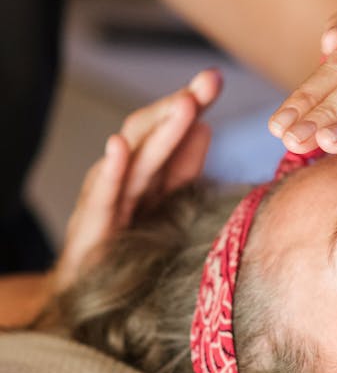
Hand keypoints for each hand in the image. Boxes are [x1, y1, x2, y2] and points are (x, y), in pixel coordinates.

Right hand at [53, 68, 221, 292]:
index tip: (214, 77)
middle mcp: (126, 178)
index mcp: (149, 172)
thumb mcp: (165, 204)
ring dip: (160, 129)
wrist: (86, 295)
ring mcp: (108, 199)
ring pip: (136, 159)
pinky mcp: (91, 227)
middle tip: (207, 83)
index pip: (171, 130)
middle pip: (153, 135)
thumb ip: (183, 168)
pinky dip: (110, 169)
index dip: (192, 103)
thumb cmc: (127, 245)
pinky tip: (118, 146)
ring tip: (185, 104)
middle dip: (180, 106)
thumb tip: (206, 126)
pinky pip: (103, 195)